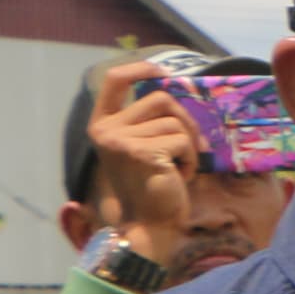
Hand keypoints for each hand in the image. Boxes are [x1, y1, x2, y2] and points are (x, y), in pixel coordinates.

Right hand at [83, 63, 198, 270]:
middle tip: (191, 147)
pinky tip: (178, 177)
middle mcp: (106, 130)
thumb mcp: (146, 146)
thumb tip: (177, 89)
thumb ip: (150, 121)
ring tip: (177, 168)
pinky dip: (191, 160)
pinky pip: (183, 141)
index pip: (113, 80)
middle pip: (161, 99)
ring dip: (189, 146)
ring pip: (176, 122)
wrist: (150, 225)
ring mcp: (120, 140)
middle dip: (186, 120)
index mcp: (103, 125)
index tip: (161, 70)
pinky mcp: (141, 152)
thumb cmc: (154, 187)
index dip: (139, 68)